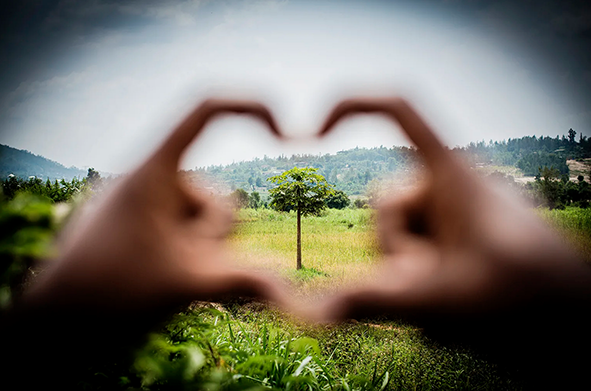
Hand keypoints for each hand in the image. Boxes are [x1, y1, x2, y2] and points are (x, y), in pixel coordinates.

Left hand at [22, 99, 287, 314]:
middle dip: (218, 236)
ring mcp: (141, 204)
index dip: (252, 108)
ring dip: (202, 251)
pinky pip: (180, 229)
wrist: (53, 323)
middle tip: (190, 270)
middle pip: (216, 193)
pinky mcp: (136, 225)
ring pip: (200, 217)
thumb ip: (245, 282)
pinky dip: (187, 254)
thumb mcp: (187, 283)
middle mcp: (147, 178)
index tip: (284, 132)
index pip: (206, 111)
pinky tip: (165, 280)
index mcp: (155, 171)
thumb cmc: (111, 295)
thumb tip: (296, 293)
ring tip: (170, 279)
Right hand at [310, 98, 590, 382]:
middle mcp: (453, 182)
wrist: (572, 318)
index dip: (350, 106)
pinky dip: (425, 272)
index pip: (398, 109)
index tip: (315, 131)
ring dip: (410, 268)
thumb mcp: (435, 299)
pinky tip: (452, 299)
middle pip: (385, 201)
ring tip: (446, 299)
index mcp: (450, 172)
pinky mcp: (467, 229)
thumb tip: (314, 312)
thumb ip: (370, 301)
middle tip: (425, 284)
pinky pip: (425, 241)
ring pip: (403, 229)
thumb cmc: (519, 300)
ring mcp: (461, 207)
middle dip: (392, 249)